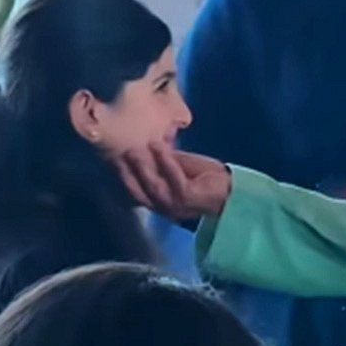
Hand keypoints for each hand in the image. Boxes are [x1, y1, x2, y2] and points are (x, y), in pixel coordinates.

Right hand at [116, 141, 231, 219]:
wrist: (231, 188)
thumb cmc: (203, 177)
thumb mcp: (176, 165)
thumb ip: (162, 158)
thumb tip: (149, 138)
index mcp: (157, 200)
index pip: (134, 189)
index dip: (122, 173)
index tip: (114, 154)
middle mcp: (163, 207)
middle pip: (139, 190)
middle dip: (129, 170)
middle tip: (123, 149)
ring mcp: (175, 205)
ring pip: (154, 185)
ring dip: (145, 165)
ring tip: (138, 147)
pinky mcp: (189, 198)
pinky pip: (173, 179)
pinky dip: (166, 162)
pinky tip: (160, 146)